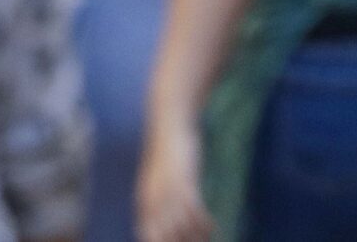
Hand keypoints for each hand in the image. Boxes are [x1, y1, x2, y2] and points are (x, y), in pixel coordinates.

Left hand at [138, 118, 213, 241]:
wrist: (169, 125)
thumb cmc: (166, 153)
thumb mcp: (157, 179)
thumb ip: (157, 199)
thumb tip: (164, 219)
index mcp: (145, 201)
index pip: (148, 235)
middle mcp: (153, 199)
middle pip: (167, 236)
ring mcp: (168, 191)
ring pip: (182, 227)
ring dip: (197, 237)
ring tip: (208, 238)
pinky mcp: (183, 181)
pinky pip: (193, 210)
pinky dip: (203, 223)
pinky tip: (212, 226)